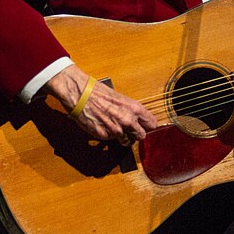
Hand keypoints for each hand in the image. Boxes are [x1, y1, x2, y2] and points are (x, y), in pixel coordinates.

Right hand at [44, 64, 158, 144]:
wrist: (80, 94)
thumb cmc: (98, 92)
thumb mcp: (120, 98)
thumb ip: (131, 110)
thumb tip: (138, 119)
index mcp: (134, 108)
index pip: (152, 124)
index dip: (149, 126)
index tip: (147, 127)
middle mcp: (128, 120)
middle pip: (142, 136)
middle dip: (137, 134)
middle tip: (131, 130)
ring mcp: (116, 130)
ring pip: (127, 141)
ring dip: (123, 137)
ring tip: (116, 127)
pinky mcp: (104, 136)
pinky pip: (111, 140)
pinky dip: (109, 136)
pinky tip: (104, 126)